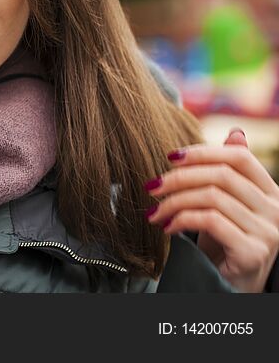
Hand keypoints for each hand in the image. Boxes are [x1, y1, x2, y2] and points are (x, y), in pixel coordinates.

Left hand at [144, 127, 278, 291]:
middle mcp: (276, 209)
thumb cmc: (224, 240)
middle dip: (178, 177)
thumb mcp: (226, 203)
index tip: (169, 156)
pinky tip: (168, 226)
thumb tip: (235, 132)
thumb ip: (230, 171)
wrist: (230, 285)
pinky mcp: (253, 252)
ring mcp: (269, 232)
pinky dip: (182, 219)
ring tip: (154, 211)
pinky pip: (211, 221)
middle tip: (151, 186)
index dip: (203, 151)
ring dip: (174, 201)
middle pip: (221, 176)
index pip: (240, 157)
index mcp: (271, 191)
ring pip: (212, 197)